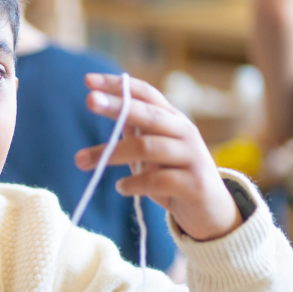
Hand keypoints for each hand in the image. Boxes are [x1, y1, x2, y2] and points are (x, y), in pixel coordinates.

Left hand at [75, 73, 241, 241]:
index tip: (88, 81)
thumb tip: (107, 104)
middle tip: (89, 100)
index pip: (146, 94)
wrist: (211, 211)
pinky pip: (157, 181)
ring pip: (148, 148)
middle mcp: (185, 132)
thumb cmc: (174, 176)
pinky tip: (120, 188)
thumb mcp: (153, 150)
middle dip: (118, 106)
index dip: (119, 85)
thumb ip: (135, 129)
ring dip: (111, 153)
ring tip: (81, 161)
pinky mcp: (193, 185)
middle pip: (148, 115)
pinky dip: (133, 184)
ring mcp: (192, 157)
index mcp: (173, 119)